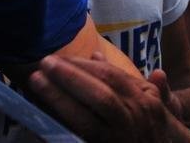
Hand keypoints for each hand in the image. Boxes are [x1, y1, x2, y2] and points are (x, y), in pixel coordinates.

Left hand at [28, 53, 189, 141]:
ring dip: (60, 98)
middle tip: (44, 62)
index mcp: (143, 99)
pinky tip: (43, 117)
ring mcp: (118, 139)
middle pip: (100, 94)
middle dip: (70, 77)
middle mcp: (133, 118)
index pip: (110, 76)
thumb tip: (96, 56)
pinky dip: (63, 128)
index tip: (60, 57)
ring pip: (88, 120)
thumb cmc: (152, 126)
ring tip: (37, 81)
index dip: (83, 65)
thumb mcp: (149, 100)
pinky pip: (81, 138)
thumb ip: (124, 78)